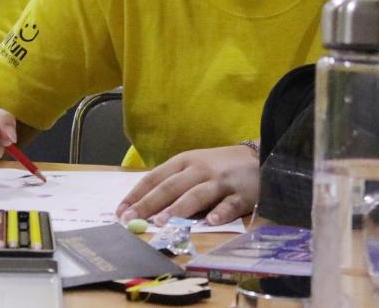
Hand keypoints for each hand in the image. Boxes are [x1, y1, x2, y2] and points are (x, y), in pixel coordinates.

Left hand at [115, 145, 259, 226]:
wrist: (259, 157)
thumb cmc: (218, 166)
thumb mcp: (193, 166)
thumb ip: (172, 184)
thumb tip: (141, 207)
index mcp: (184, 161)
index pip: (155, 178)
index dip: (136, 195)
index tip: (120, 212)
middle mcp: (200, 169)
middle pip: (171, 187)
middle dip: (149, 204)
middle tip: (132, 219)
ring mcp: (221, 181)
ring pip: (197, 194)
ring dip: (178, 208)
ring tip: (161, 222)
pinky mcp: (242, 194)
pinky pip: (230, 204)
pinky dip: (221, 212)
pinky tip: (211, 222)